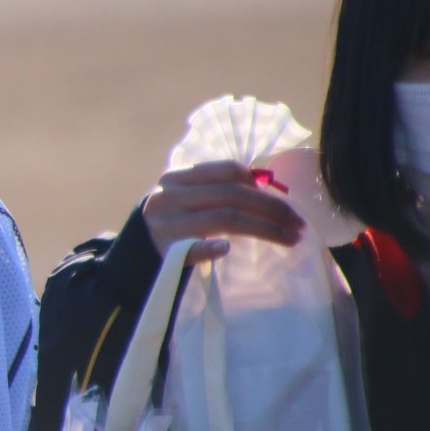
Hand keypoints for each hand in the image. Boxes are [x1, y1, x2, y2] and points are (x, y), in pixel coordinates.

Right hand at [141, 161, 303, 261]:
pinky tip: (226, 250)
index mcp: (176, 178)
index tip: (284, 203)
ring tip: (290, 239)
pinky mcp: (164, 253)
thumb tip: (265, 186)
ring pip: (225, 219)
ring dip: (265, 229)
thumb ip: (214, 191)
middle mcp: (170, 197)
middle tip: (298, 225)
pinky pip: (192, 248)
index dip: (260, 184)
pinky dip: (210, 248)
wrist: (131, 259)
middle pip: (233, 195)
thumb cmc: (170, 227)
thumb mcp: (184, 201)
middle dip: (273, 209)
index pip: (227, 170)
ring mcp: (166, 225)